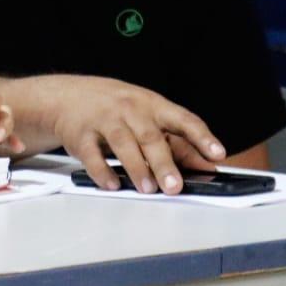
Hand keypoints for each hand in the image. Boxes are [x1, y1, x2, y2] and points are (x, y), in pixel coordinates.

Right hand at [51, 77, 224, 194]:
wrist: (67, 96)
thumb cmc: (115, 108)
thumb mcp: (147, 115)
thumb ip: (176, 140)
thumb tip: (206, 165)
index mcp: (152, 105)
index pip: (182, 119)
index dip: (202, 137)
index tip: (217, 154)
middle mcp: (130, 110)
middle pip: (150, 137)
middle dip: (164, 163)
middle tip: (175, 187)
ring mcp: (104, 120)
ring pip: (123, 144)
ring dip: (136, 168)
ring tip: (147, 188)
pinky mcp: (82, 135)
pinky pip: (92, 154)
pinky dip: (102, 171)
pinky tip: (112, 184)